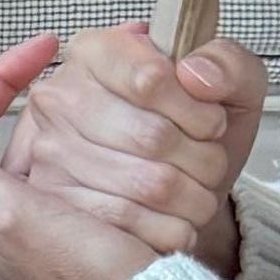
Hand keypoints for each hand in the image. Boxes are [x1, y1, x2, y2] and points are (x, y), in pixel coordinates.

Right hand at [0, 20, 264, 259]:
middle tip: (210, 162)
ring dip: (194, 197)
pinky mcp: (58, 206)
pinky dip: (172, 228)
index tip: (213, 122)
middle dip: (203, 159)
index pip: (150, 78)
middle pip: (151, 137)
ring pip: (148, 185)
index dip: (198, 111)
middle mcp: (60, 98)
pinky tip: (178, 218)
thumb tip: (196, 75)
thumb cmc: (193, 132)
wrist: (173, 186)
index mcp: (96, 52)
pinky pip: (132, 223)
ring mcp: (50, 154)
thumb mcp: (229, 85)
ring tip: (199, 191)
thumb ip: (228, 64)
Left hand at [0, 26, 256, 279]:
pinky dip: (111, 142)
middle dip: (58, 91)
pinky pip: (90, 164)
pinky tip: (132, 135)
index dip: (4, 73)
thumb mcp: (3, 208)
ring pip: (59, 141)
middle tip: (93, 65)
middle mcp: (1, 210)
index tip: (43, 48)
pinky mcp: (78, 221)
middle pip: (20, 125)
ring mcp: (40, 215)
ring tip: (118, 94)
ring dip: (89, 113)